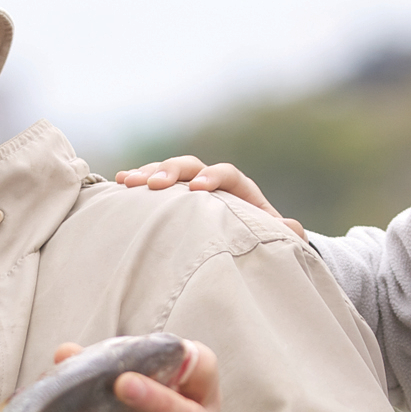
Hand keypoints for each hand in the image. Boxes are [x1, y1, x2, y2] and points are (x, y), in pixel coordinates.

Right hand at [112, 156, 304, 236]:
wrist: (248, 245)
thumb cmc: (263, 244)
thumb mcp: (277, 241)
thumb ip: (286, 234)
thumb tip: (292, 227)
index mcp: (241, 190)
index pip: (228, 174)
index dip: (213, 178)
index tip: (198, 190)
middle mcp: (213, 183)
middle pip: (192, 166)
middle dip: (171, 171)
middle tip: (153, 184)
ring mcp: (190, 189)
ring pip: (169, 172)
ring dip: (148, 173)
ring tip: (127, 181)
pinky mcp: (174, 199)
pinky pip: (154, 184)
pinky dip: (138, 181)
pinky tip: (118, 182)